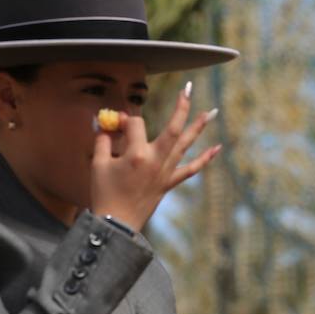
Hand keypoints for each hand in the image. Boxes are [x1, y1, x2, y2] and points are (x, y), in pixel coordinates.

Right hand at [90, 82, 221, 230]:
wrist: (116, 224)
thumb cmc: (104, 194)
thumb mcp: (97, 164)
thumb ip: (103, 140)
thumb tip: (105, 124)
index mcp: (136, 154)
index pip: (135, 125)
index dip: (124, 120)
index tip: (114, 125)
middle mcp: (155, 161)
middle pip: (172, 128)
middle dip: (181, 107)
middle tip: (189, 89)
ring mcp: (164, 172)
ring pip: (185, 145)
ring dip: (199, 127)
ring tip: (212, 111)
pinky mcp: (168, 183)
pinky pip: (190, 169)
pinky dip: (204, 159)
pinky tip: (217, 148)